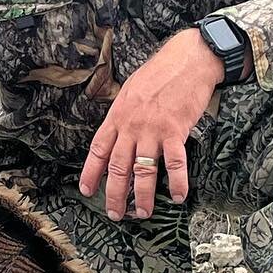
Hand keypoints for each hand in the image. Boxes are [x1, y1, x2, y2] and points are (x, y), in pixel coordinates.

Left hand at [79, 28, 222, 220]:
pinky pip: (174, 163)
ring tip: (142, 212)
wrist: (186, 60)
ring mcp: (152, 130)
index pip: (98, 149)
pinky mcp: (175, 131)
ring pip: (143, 170)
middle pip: (118, 167)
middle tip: (114, 212)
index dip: (90, 172)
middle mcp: (131, 126)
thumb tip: (118, 132)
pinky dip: (176, 182)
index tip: (86, 190)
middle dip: (114, 194)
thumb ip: (123, 114)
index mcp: (117, 116)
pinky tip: (177, 195)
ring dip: (142, 196)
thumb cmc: (160, 73)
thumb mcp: (131, 91)